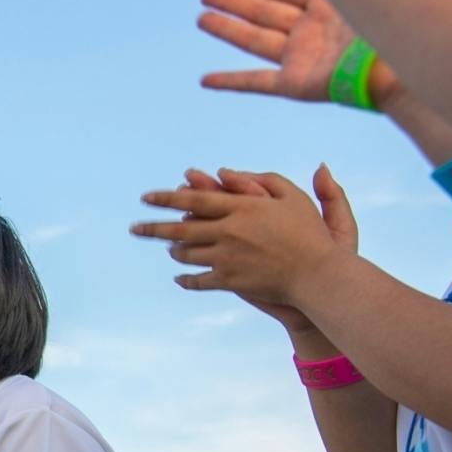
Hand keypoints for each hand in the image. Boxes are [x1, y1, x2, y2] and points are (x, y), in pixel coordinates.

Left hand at [135, 165, 359, 308]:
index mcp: (241, 207)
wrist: (318, 273)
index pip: (193, 200)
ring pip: (186, 254)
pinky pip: (198, 280)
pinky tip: (179, 277)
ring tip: (166, 248)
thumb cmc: (309, 232)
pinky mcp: (229, 280)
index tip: (146, 198)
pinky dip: (185, 278)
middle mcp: (228, 231)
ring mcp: (226, 257)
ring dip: (173, 251)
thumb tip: (224, 171)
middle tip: (134, 228)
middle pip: (179, 229)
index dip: (166, 199)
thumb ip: (260, 180)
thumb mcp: (292, 196)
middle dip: (152, 228)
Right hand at [199, 0, 382, 102]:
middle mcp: (312, 30)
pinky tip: (207, 80)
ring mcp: (303, 57)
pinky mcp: (297, 84)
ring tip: (203, 17)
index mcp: (330, 5)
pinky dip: (230, 82)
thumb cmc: (390, 24)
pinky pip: (257, 82)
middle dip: (236, 2)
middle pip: (265, 12)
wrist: (400, 68)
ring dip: (227, 29)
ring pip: (255, 40)